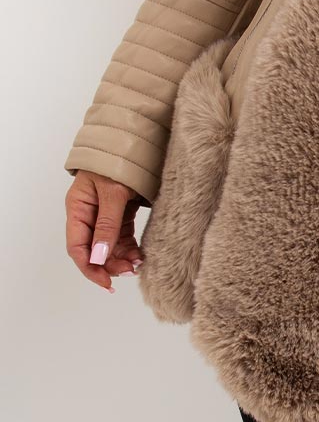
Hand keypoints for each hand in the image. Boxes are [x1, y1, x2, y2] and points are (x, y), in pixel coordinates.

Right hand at [65, 171, 144, 292]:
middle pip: (94, 249)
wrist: (133, 139)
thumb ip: (106, 224)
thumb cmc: (116, 159)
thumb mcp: (112, 192)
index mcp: (77, 208)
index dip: (90, 267)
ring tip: (137, 265)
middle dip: (109, 264)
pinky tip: (139, 256)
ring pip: (109, 245)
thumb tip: (98, 257)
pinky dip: (129, 248)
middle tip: (129, 272)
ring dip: (121, 258)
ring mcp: (104, 214)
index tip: (106, 282)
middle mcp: (88, 214)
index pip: (77, 247)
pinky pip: (122, 236)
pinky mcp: (121, 212)